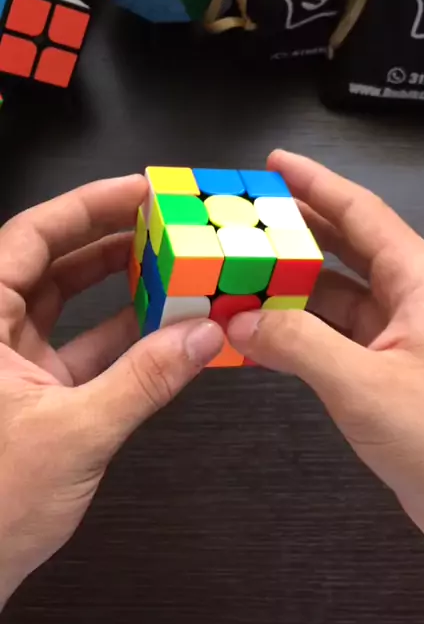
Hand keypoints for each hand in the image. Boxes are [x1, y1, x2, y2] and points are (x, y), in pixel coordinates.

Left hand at [0, 176, 222, 607]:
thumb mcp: (77, 433)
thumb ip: (145, 380)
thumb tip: (205, 336)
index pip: (29, 239)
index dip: (85, 207)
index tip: (139, 190)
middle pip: (52, 265)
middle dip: (109, 240)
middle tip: (164, 220)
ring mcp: (15, 365)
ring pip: (70, 307)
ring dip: (121, 288)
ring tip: (173, 264)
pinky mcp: (36, 395)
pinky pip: (84, 350)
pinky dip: (124, 339)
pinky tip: (168, 327)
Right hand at [229, 150, 423, 585]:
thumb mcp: (365, 385)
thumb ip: (298, 345)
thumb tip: (238, 320)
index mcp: (417, 280)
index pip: (360, 212)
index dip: (316, 183)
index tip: (275, 163)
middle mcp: (407, 298)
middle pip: (343, 247)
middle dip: (294, 230)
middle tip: (242, 218)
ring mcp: (395, 336)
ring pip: (331, 294)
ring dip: (287, 287)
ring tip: (236, 274)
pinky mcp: (382, 371)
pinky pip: (329, 336)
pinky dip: (293, 332)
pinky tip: (257, 334)